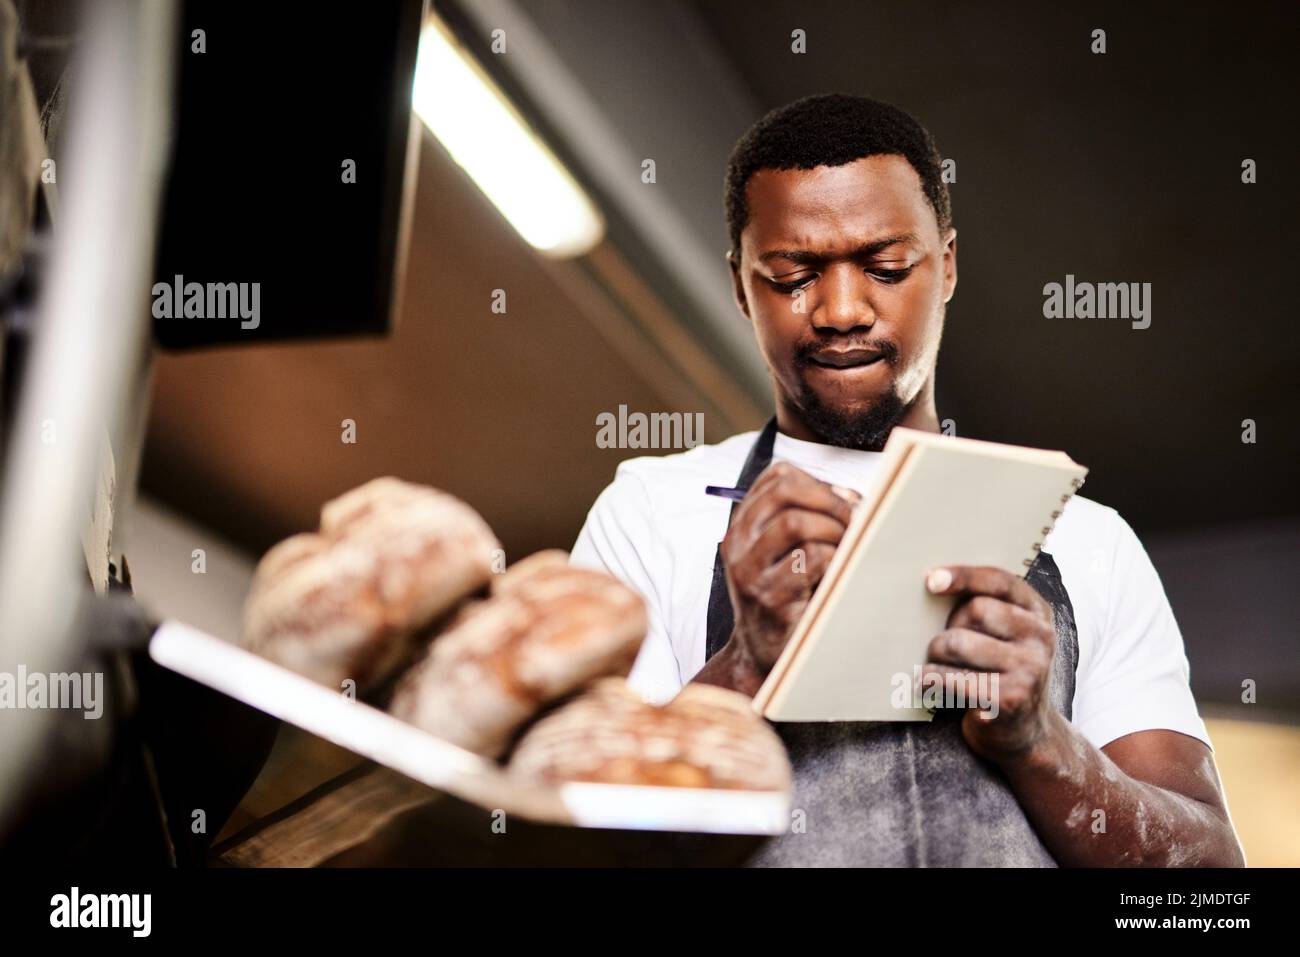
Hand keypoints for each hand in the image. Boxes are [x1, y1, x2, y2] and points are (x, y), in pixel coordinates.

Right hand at [720, 461, 858, 679]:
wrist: (763, 651)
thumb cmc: (784, 595)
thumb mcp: (782, 551)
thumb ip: (808, 517)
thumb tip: (851, 496)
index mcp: (743, 525)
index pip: (778, 476)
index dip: (818, 482)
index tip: (842, 502)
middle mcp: (737, 543)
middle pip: (785, 492)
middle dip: (829, 501)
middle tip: (852, 522)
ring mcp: (749, 571)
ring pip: (797, 523)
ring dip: (834, 531)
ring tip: (845, 549)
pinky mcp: (769, 597)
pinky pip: (811, 559)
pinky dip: (834, 559)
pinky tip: (835, 573)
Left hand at [918, 564, 1057, 762]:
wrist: (1027, 735)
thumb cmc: (1002, 674)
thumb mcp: (1007, 637)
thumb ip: (985, 609)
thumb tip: (932, 585)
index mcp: (1038, 613)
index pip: (1001, 581)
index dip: (964, 576)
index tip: (931, 580)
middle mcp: (1041, 638)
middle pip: (974, 610)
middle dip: (946, 626)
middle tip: (939, 647)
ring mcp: (1029, 669)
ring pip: (958, 642)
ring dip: (934, 655)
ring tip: (932, 667)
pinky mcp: (1010, 699)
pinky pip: (953, 678)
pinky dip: (930, 680)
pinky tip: (926, 686)